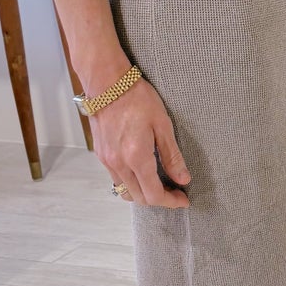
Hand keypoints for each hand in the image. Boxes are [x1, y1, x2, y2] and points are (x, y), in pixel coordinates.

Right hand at [91, 79, 190, 208]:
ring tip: (160, 184)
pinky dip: (131, 183)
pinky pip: (116, 179)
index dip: (170, 201)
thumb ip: (172, 156)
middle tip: (175, 192)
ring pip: (125, 191)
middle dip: (159, 200)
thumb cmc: (137, 98)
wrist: (107, 83)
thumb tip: (183, 179)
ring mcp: (107, 160)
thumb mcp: (162, 125)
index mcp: (136, 157)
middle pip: (139, 198)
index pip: (154, 194)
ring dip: (143, 193)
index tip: (183, 200)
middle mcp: (118, 164)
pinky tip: (142, 172)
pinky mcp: (101, 154)